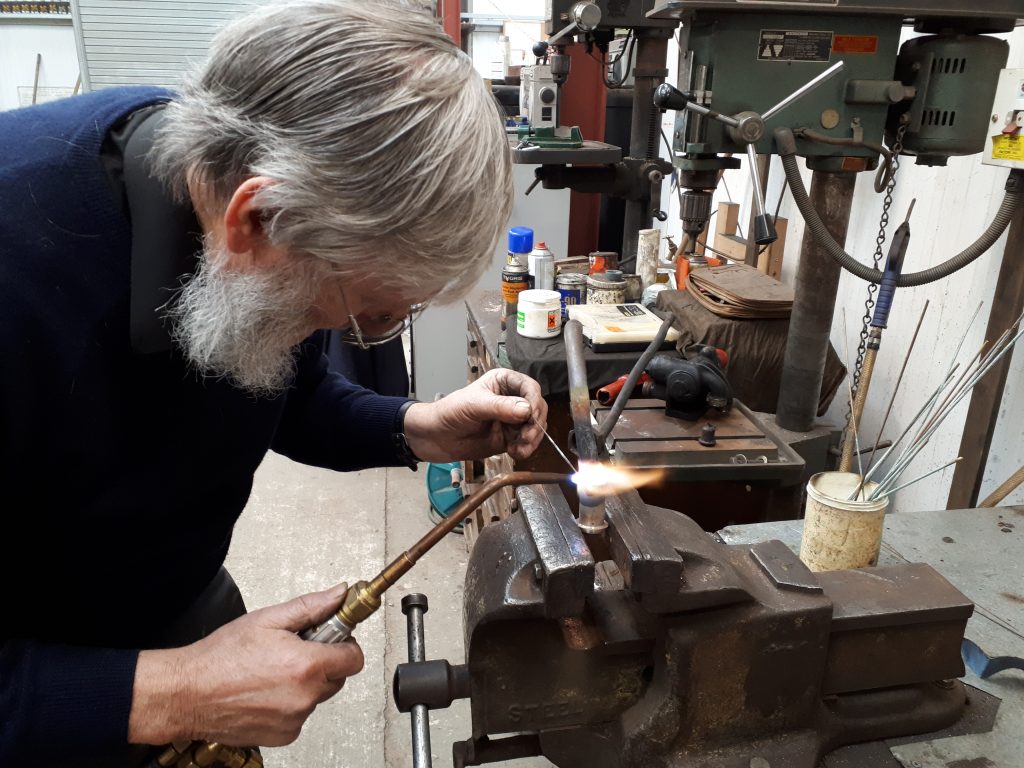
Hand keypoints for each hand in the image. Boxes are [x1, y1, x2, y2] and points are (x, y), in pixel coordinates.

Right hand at [128, 582, 362, 746]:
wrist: (187, 693)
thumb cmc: (221, 657)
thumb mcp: (268, 619)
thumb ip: (311, 607)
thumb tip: (339, 595)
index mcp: (306, 665)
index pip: (354, 658)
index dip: (344, 644)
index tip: (331, 639)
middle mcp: (304, 697)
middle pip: (337, 678)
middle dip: (322, 663)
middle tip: (293, 651)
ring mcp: (294, 720)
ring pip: (317, 697)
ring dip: (304, 685)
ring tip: (272, 672)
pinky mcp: (283, 736)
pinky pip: (299, 716)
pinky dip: (289, 705)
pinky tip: (265, 691)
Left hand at [403, 369, 546, 461]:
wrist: (436, 438)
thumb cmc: (449, 412)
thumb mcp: (474, 405)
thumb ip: (501, 407)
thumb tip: (527, 410)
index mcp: (504, 382)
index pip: (530, 387)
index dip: (534, 401)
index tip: (531, 416)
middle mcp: (512, 399)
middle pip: (538, 408)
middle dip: (535, 423)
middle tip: (526, 437)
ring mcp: (512, 420)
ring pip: (535, 427)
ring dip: (532, 439)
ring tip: (519, 448)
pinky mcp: (510, 438)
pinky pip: (527, 443)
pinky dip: (526, 449)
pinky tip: (515, 452)